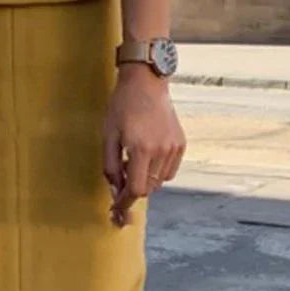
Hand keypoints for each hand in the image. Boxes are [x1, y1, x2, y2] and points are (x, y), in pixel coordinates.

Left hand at [103, 66, 186, 227]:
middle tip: (121, 176)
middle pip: (148, 188)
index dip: (125, 202)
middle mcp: (161, 150)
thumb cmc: (122, 105)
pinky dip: (158, 171)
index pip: (136, 190)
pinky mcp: (181, 143)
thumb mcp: (108, 134)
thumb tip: (115, 191)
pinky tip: (148, 154)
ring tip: (134, 159)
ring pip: (160, 181)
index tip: (117, 208)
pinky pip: (170, 170)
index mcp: (141, 148)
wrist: (146, 82)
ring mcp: (173, 147)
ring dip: (146, 179)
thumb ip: (111, 166)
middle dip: (133, 188)